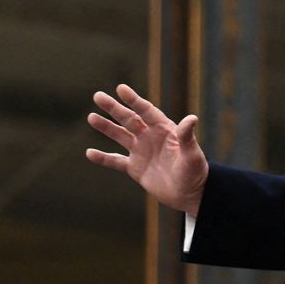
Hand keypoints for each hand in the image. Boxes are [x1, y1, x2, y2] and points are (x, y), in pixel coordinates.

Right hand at [86, 84, 208, 215]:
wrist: (189, 194)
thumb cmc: (195, 172)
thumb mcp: (192, 155)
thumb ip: (187, 137)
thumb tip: (192, 118)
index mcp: (163, 129)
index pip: (146, 111)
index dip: (133, 100)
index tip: (121, 89)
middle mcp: (150, 136)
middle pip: (128, 119)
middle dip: (113, 108)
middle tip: (98, 96)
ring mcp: (141, 151)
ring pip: (119, 135)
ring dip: (106, 127)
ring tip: (91, 117)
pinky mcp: (135, 168)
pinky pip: (116, 161)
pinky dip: (103, 158)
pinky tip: (89, 153)